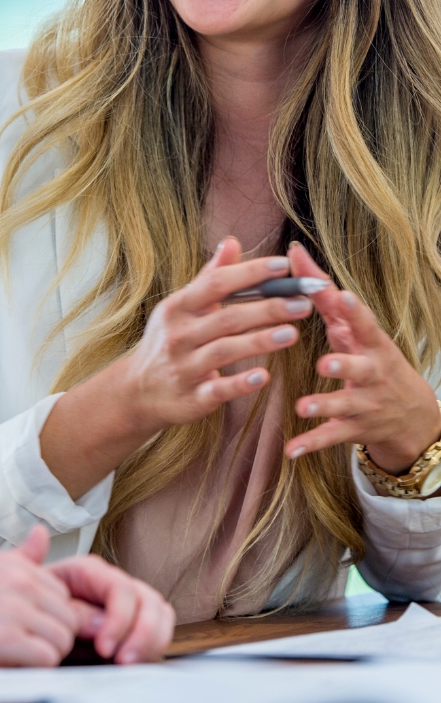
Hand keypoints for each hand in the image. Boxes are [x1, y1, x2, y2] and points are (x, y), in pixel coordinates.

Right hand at [0, 526, 79, 684]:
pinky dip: (33, 671)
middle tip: (17, 650)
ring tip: (10, 658)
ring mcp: (12, 606)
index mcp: (12, 563)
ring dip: (43, 657)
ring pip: (62, 640)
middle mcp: (16, 579)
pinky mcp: (4, 638)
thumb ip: (17, 558)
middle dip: (51, 639)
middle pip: (67, 618)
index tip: (23, 632)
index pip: (62, 595)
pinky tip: (6, 666)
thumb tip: (42, 533)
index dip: (47, 619)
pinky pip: (47, 660)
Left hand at [46, 552, 173, 663]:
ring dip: (151, 641)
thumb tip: (101, 623)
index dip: (119, 619)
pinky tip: (134, 664)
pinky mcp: (135, 625)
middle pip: (147, 599)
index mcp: (89, 571)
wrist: (28, 628)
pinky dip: (154, 646)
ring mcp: (127, 603)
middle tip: (123, 662)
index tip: (104, 648)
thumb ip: (70, 610)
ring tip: (129, 665)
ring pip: (159, 612)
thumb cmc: (34, 613)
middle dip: (142, 633)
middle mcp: (113, 583)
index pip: (120, 588)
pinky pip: (160, 629)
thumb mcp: (41, 605)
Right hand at [122, 238, 313, 432]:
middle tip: (303, 303)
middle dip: (267, 309)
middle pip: (226, 317)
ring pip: (224, 351)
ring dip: (259, 342)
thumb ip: (209, 278)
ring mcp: (184, 367)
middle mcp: (179, 335)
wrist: (137, 391)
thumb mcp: (180, 307)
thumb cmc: (168, 341)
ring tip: (292, 334)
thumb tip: (232, 242)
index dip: (250, 273)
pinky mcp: (191, 397)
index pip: (216, 284)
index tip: (283, 266)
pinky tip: (263, 376)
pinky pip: (218, 389)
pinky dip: (240, 383)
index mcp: (178, 308)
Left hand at [284, 243, 440, 472]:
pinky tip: (290, 451)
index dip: (356, 312)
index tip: (343, 297)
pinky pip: (331, 437)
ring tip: (302, 407)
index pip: (365, 324)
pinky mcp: (355, 429)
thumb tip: (293, 251)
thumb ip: (322, 292)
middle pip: (361, 368)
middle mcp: (372, 372)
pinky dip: (311, 444)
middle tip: (326, 363)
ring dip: (324, 406)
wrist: (411, 416)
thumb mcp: (355, 327)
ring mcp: (366, 402)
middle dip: (345, 365)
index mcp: (371, 343)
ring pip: (345, 405)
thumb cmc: (370, 357)